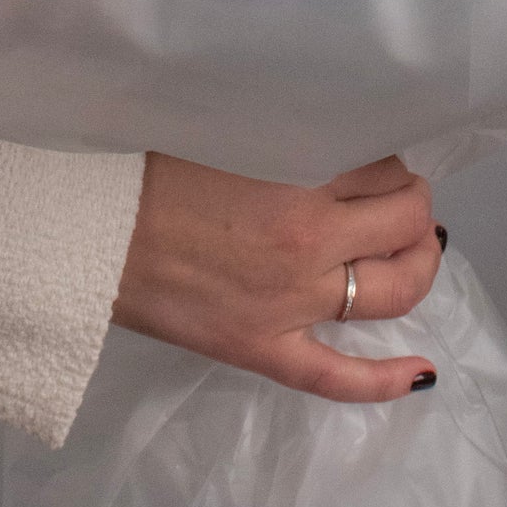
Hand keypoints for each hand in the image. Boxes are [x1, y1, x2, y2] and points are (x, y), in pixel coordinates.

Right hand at [112, 152, 442, 400]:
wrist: (85, 228)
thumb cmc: (140, 165)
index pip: (382, 170)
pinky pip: (338, 377)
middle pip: (401, 226)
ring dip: (419, 266)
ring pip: (391, 292)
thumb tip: (320, 129)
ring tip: (418, 249)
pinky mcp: (263, 349)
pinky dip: (386, 379)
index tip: (378, 162)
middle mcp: (308, 244)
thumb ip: (277, 130)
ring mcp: (291, 305)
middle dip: (412, 207)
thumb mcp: (220, 127)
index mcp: (295, 179)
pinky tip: (421, 370)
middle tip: (403, 198)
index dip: (389, 164)